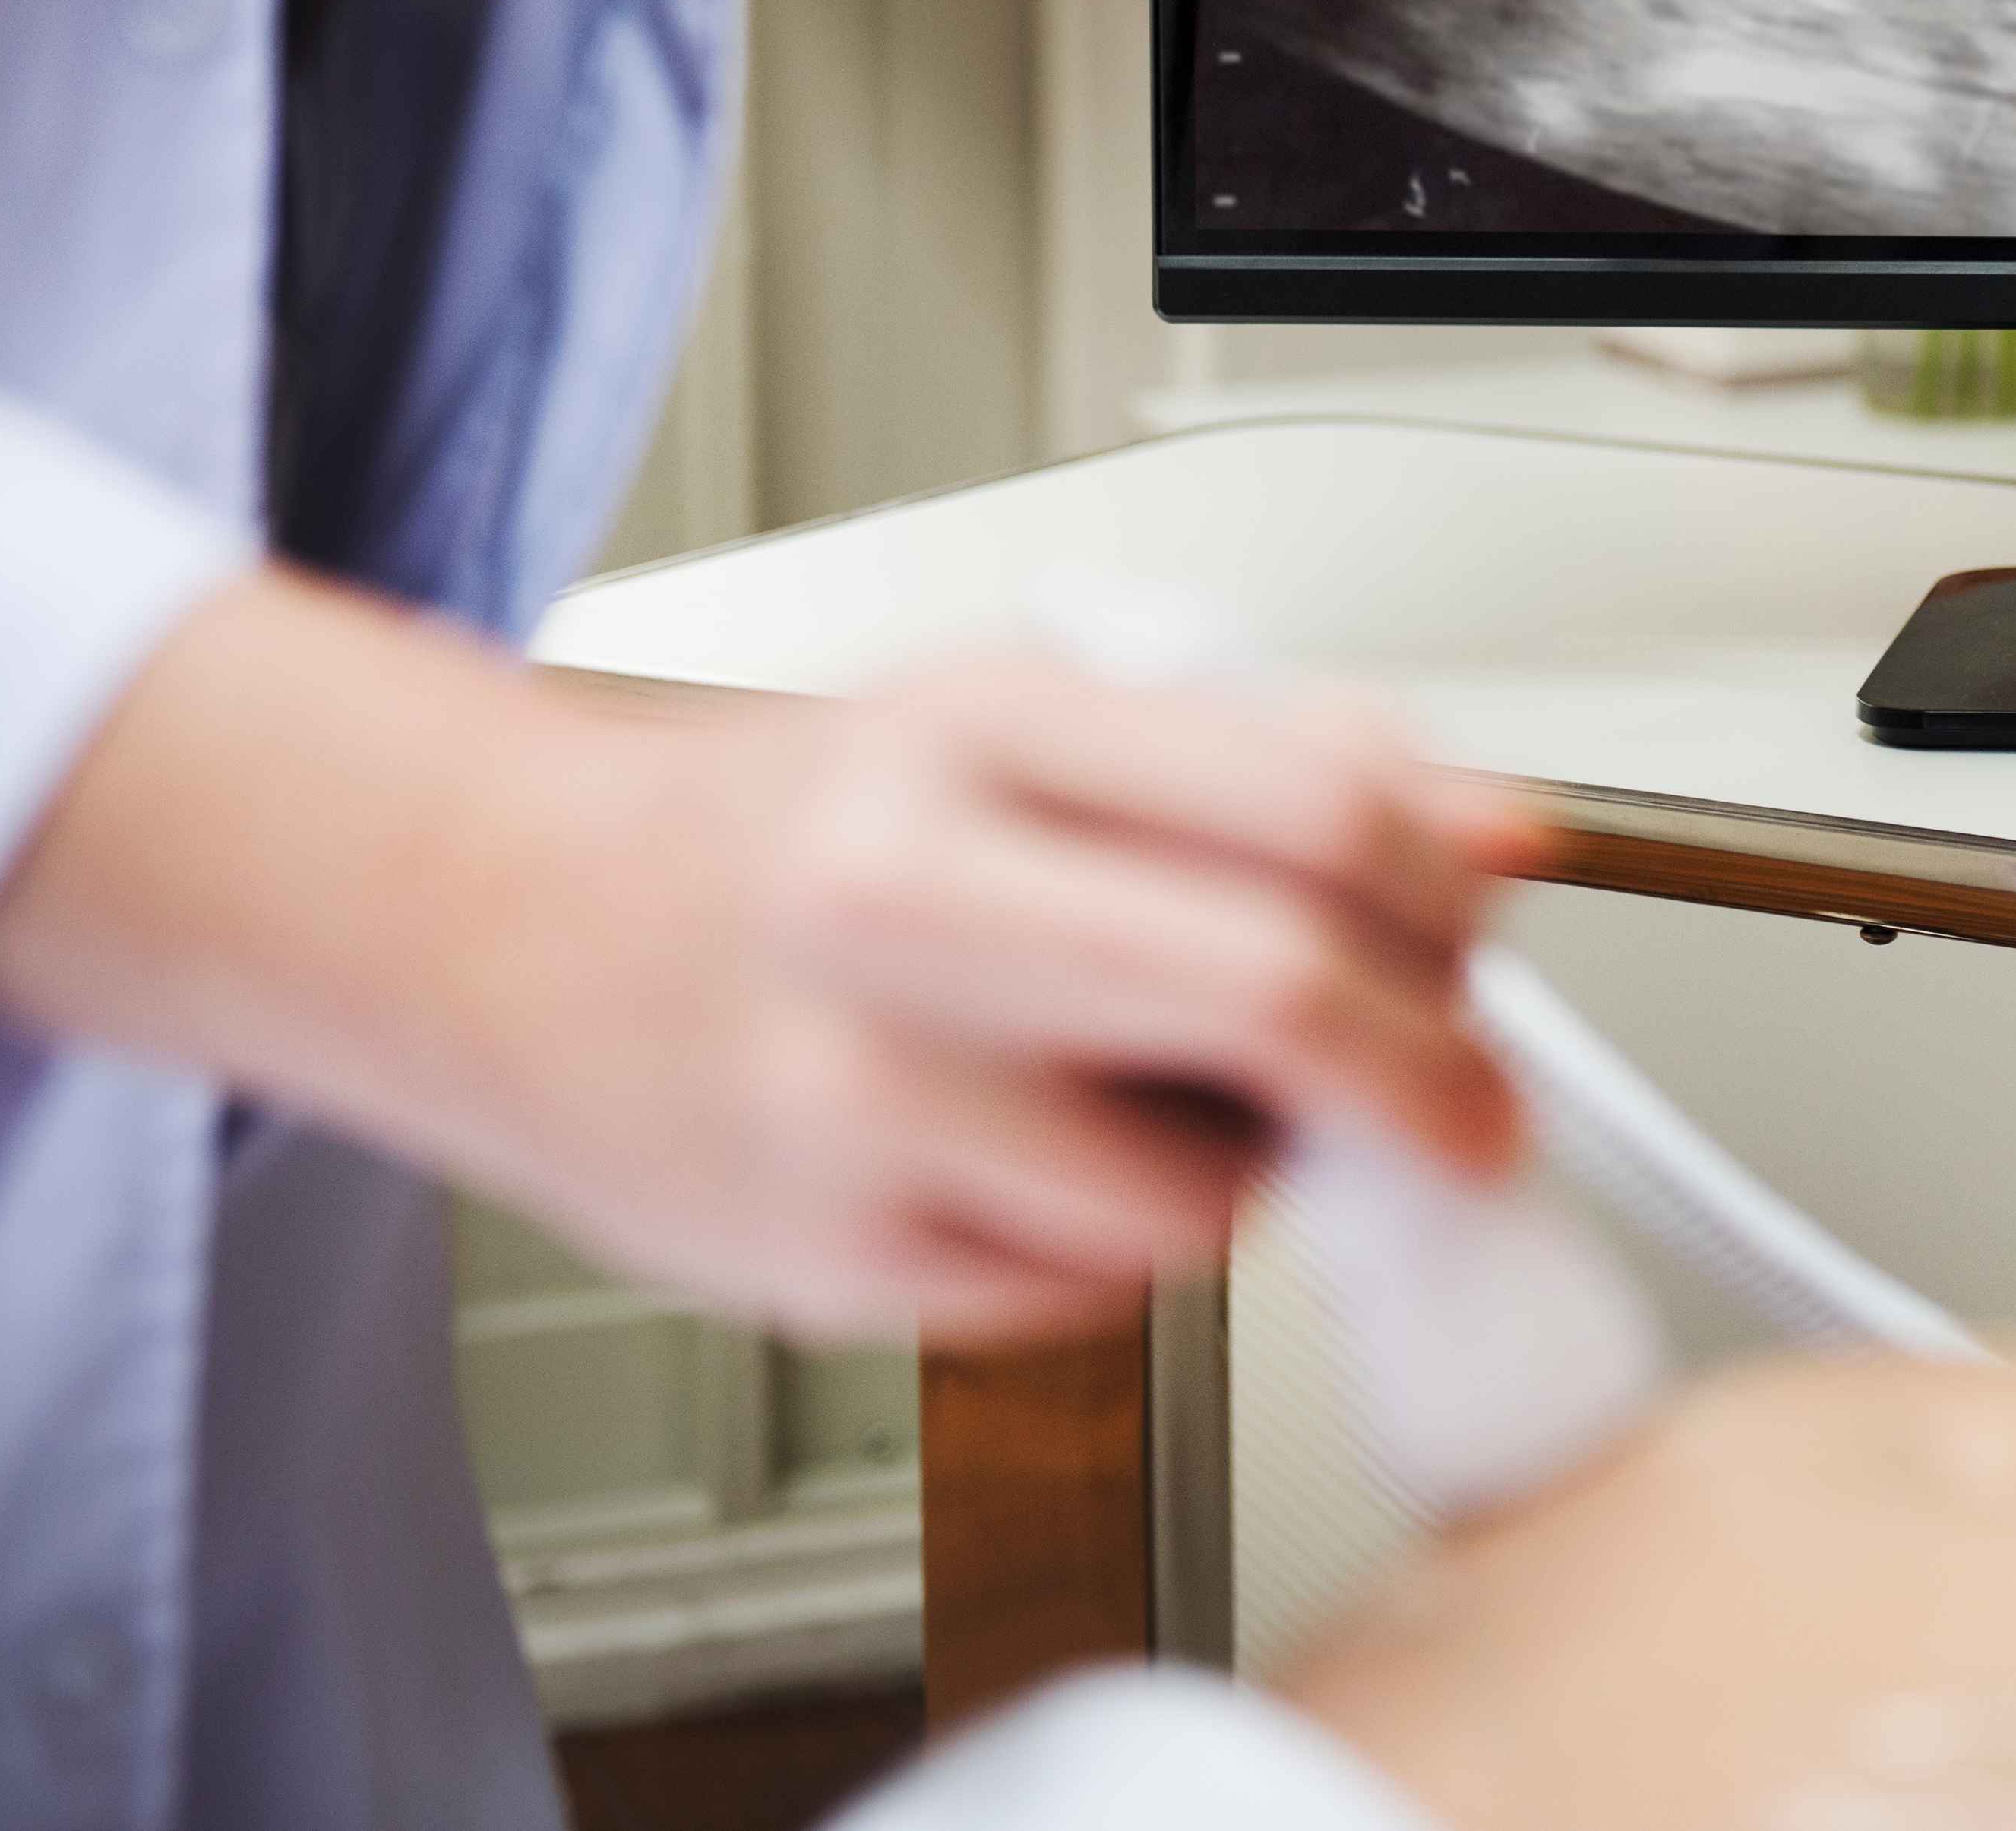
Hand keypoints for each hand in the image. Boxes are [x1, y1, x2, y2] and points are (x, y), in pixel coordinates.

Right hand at [0, 568, 1541, 1342]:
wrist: (509, 929)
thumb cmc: (797, 823)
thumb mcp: (1037, 719)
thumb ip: (1285, 759)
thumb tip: (1506, 835)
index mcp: (978, 730)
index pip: (1316, 810)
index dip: (1454, 906)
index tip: (1492, 959)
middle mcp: (902, 898)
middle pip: (1278, 998)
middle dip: (1428, 1079)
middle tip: (1466, 1113)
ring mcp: (852, 1093)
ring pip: (1201, 1195)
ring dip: (1251, 1176)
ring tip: (1165, 1101)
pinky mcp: (825, 1261)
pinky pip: (1089, 1296)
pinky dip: (1119, 1244)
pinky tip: (1037, 1158)